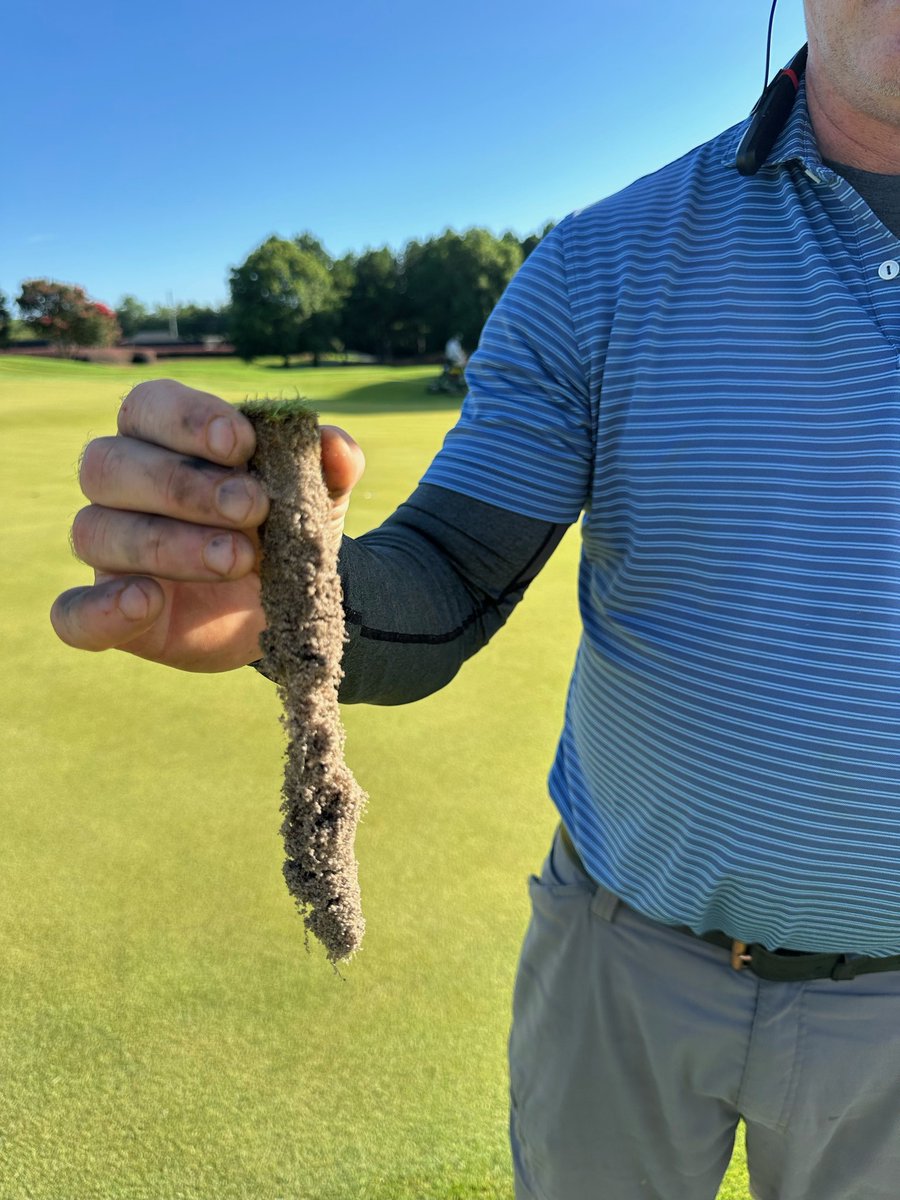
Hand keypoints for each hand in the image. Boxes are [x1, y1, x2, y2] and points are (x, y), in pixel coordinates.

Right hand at [50, 379, 364, 671]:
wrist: (292, 601)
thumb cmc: (287, 528)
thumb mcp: (320, 496)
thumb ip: (331, 467)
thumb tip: (335, 446)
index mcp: (161, 438)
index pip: (146, 406)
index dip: (187, 420)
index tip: (243, 444)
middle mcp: (120, 488)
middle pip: (110, 466)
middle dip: (184, 485)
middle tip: (254, 507)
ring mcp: (109, 552)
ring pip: (97, 532)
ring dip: (169, 543)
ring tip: (241, 557)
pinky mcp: (109, 615)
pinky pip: (73, 613)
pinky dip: (100, 609)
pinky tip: (147, 601)